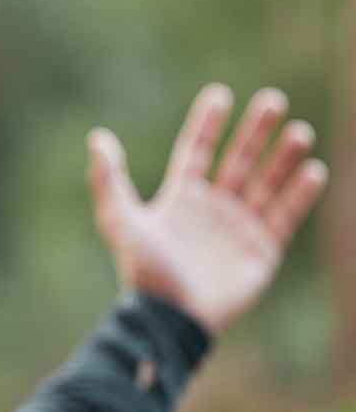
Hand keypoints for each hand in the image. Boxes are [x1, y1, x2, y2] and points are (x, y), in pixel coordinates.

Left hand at [88, 84, 327, 335]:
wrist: (171, 317)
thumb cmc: (144, 271)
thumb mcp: (119, 220)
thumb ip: (108, 180)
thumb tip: (97, 137)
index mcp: (179, 199)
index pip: (196, 152)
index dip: (207, 125)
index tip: (220, 94)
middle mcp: (211, 210)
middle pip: (237, 161)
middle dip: (255, 132)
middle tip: (274, 100)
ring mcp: (238, 230)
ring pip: (266, 184)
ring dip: (282, 157)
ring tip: (298, 132)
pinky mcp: (261, 253)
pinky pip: (285, 217)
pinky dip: (299, 195)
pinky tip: (313, 170)